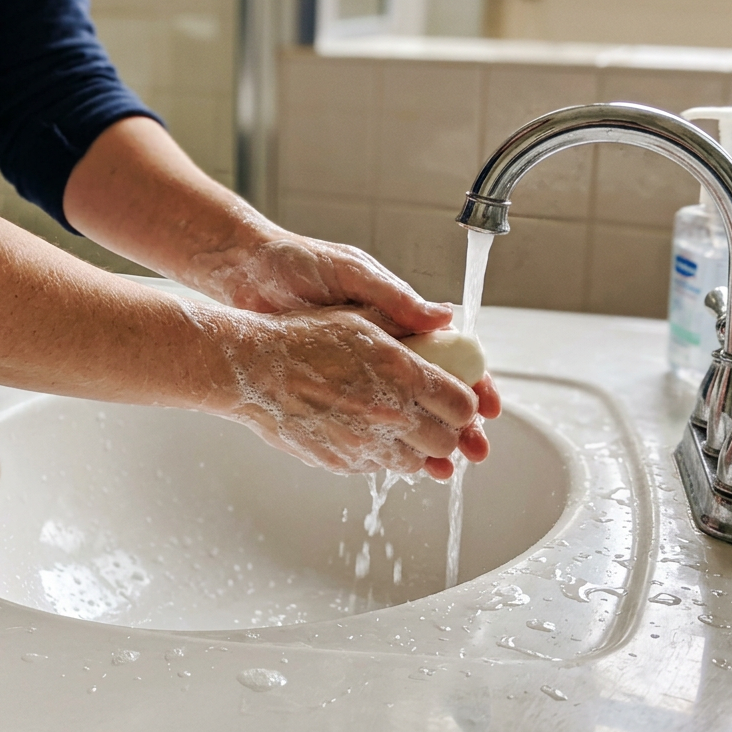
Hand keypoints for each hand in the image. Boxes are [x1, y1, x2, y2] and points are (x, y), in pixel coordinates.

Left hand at [187, 230, 499, 476]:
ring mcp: (355, 368)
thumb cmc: (297, 264)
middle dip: (458, 423)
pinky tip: (394, 461)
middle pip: (434, 392)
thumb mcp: (350, 274)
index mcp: (396, 318)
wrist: (244, 273)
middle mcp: (381, 347)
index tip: (487, 408)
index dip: (473, 382)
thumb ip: (393, 298)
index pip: (448, 355)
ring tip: (440, 468)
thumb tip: (444, 317)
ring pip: (401, 411)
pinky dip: (382, 438)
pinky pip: (362, 415)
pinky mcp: (328, 382)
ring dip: (424, 440)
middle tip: (475, 451)